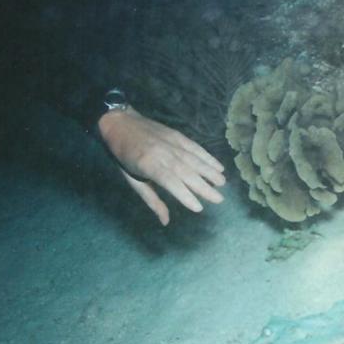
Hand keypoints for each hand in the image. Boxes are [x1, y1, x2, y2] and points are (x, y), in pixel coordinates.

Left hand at [97, 107, 225, 225]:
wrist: (120, 123)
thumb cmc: (124, 157)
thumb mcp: (133, 181)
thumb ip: (152, 200)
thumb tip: (166, 221)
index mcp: (149, 165)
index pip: (171, 182)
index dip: (185, 195)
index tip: (199, 208)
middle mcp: (163, 153)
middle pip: (187, 172)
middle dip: (204, 186)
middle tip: (219, 199)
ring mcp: (171, 143)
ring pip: (194, 159)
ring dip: (210, 172)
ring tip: (222, 183)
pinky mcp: (177, 135)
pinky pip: (195, 147)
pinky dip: (208, 157)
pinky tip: (219, 166)